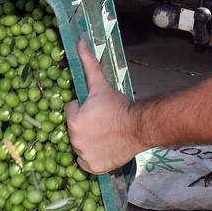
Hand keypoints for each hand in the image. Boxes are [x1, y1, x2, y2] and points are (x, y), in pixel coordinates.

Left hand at [65, 42, 142, 173]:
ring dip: (88, 141)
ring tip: (105, 134)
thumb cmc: (119, 105)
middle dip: (85, 125)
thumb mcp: (101, 85)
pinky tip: (104, 148)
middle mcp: (74, 140)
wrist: (139, 127)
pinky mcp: (93, 168)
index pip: (71, 112)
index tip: (96, 110)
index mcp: (73, 120)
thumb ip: (88, 64)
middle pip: (75, 130)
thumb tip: (79, 42)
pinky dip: (92, 157)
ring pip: (80, 146)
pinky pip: (86, 162)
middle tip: (102, 122)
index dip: (83, 109)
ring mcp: (84, 156)